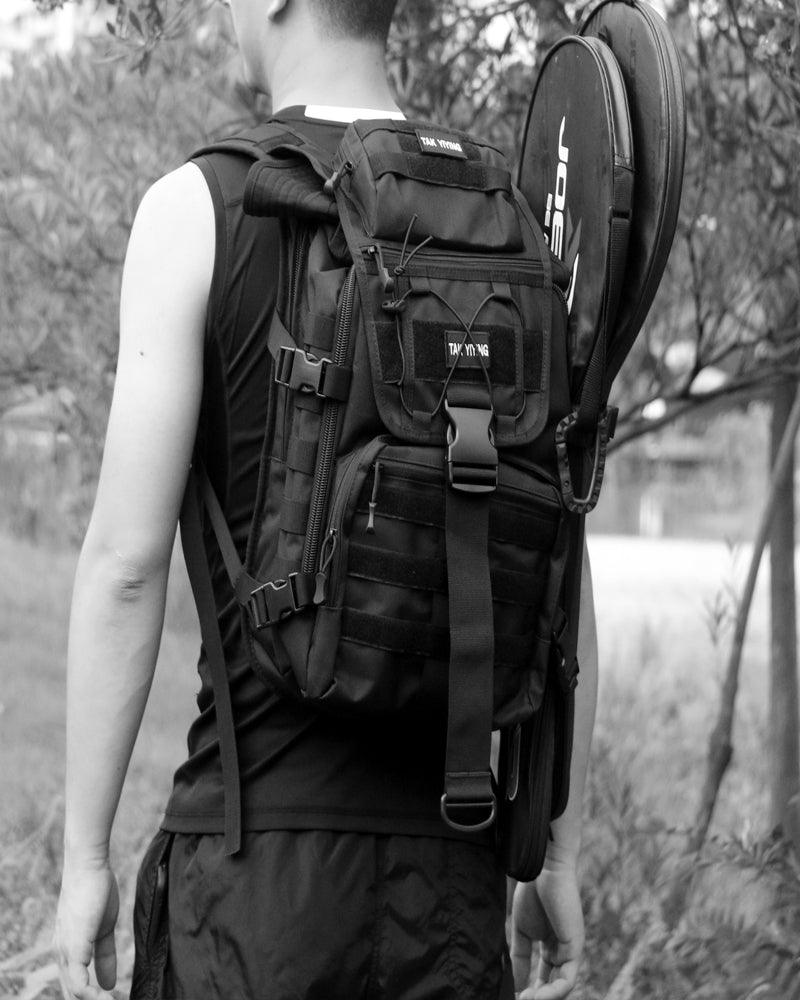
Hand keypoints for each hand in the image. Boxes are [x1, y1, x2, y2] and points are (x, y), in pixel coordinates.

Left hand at [55, 862, 119, 999]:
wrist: (88, 868)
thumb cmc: (96, 892)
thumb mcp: (104, 930)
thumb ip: (105, 957)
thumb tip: (109, 984)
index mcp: (68, 952)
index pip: (74, 987)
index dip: (90, 998)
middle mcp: (62, 956)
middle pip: (70, 994)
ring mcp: (66, 953)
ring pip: (74, 993)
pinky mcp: (74, 947)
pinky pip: (79, 983)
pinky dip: (92, 996)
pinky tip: (106, 998)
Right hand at [509, 861, 583, 998]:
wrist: (541, 870)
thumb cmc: (531, 892)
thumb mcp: (521, 931)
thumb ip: (520, 957)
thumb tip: (516, 984)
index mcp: (551, 945)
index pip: (544, 976)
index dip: (530, 989)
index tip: (515, 996)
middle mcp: (563, 950)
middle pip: (553, 984)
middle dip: (538, 997)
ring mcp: (570, 949)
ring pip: (561, 986)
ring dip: (545, 997)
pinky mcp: (575, 946)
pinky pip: (567, 978)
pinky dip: (554, 991)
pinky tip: (537, 996)